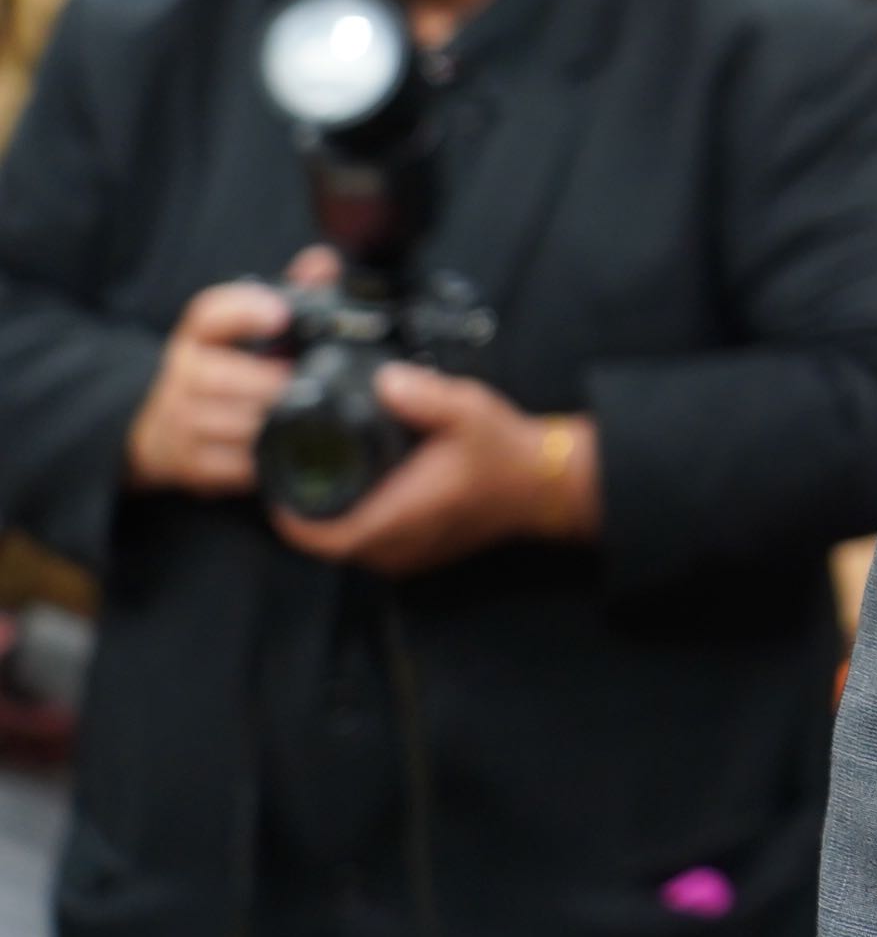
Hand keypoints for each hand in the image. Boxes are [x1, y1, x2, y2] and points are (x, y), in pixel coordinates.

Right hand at [124, 270, 300, 494]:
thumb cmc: (223, 370)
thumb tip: (323, 260)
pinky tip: (283, 448)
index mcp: (198, 337)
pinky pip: (228, 465)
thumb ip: (290, 292)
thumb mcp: (248, 329)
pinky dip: (260, 460)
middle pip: (218, 378)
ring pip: (226, 423)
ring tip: (302, 416)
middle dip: (268, 383)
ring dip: (269, 421)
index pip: (208, 315)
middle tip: (307, 385)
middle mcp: (181, 376)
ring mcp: (179, 421)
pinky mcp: (187, 463)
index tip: (279, 313)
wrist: (160, 429)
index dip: (243, 311)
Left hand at [270, 368, 598, 578]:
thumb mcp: (468, 410)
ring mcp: (405, 557)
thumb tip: (383, 379)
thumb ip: (425, 396)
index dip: (287, 513)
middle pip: (323, 541)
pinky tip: (359, 489)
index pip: (319, 535)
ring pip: (344, 546)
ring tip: (319, 474)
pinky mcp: (415, 556)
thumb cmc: (504, 451)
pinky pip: (366, 546)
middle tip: (290, 466)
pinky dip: (354, 521)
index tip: (273, 479)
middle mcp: (396, 547)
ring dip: (327, 518)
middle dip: (302, 508)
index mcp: (399, 516)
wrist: (543, 485)